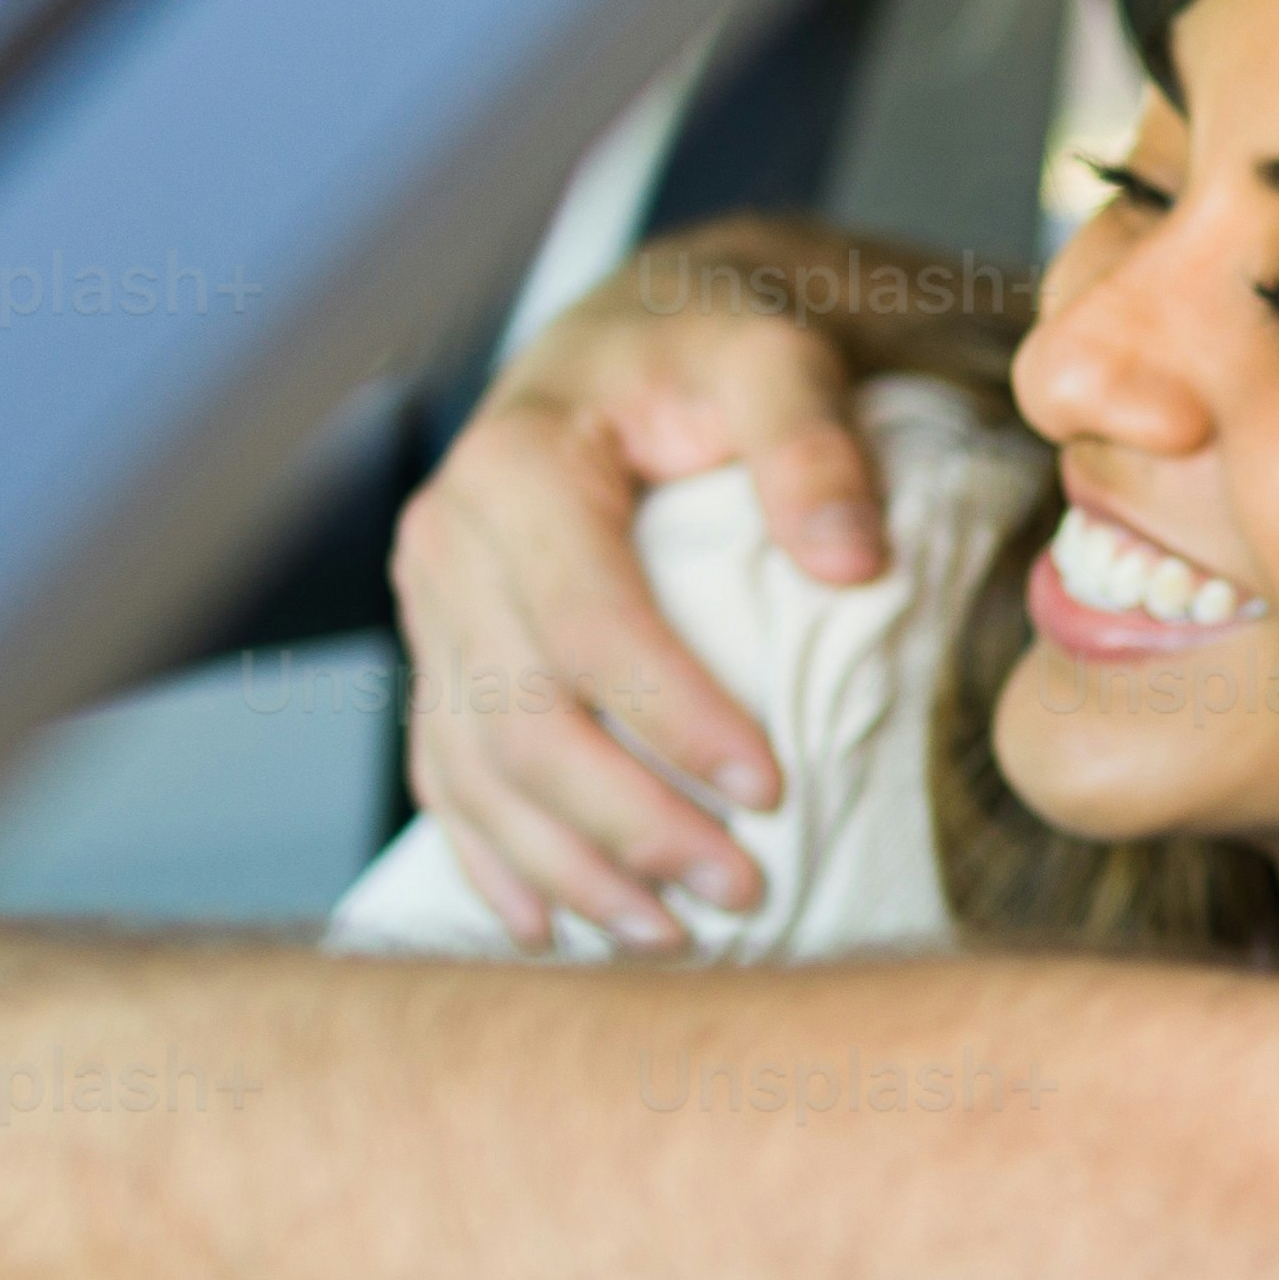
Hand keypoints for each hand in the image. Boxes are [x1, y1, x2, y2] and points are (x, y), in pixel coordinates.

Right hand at [393, 234, 915, 945]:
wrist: (627, 343)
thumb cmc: (708, 355)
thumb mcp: (774, 360)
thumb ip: (812, 444)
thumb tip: (849, 562)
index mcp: (515, 470)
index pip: (589, 627)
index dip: (676, 721)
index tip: (772, 791)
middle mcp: (447, 545)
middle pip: (523, 721)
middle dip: (629, 825)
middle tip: (743, 891)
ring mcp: (429, 610)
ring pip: (476, 772)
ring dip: (569, 870)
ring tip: (672, 935)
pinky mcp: (436, 654)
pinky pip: (445, 776)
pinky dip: (497, 861)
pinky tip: (550, 926)